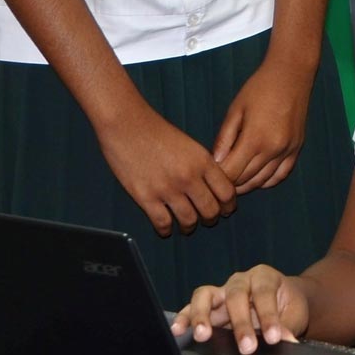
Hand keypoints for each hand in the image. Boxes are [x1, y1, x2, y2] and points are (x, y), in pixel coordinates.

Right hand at [98, 109, 238, 236]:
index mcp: (202, 161)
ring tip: (187, 226)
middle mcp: (188, 177)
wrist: (126, 124)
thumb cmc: (156, 131)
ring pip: (189, 220)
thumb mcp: (189, 145)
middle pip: (210, 210)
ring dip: (190, 227)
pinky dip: (166, 230)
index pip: (226, 192)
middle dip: (211, 218)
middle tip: (208, 220)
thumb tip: (211, 186)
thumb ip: (202, 165)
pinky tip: (166, 229)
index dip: (228, 205)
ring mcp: (167, 189)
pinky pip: (163, 223)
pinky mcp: (146, 197)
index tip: (226, 209)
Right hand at [174, 266, 308, 354]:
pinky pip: (192, 307)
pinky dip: (184, 318)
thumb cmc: (287, 305)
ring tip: (202, 334)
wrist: (282, 300)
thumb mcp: (293, 314)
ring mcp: (221, 292)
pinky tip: (178, 330)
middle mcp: (240, 281)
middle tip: (246, 346)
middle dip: (241, 323)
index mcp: (264, 277)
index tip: (274, 338)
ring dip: (202, 315)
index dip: (269, 316)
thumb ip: (288, 327)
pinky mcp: (208, 305)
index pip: (264, 294)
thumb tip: (287, 342)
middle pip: (235, 296)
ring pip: (206, 296)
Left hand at [213, 56, 314, 193]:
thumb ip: (224, 139)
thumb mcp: (235, 110)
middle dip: (229, 183)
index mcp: (255, 139)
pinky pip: (281, 175)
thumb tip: (216, 163)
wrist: (291, 74)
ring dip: (247, 184)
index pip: (232, 173)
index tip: (208, 175)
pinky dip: (266, 181)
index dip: (218, 177)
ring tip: (233, 180)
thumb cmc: (259, 88)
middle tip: (217, 180)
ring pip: (263, 181)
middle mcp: (273, 150)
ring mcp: (287, 151)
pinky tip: (255, 177)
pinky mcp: (297, 148)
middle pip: (246, 180)